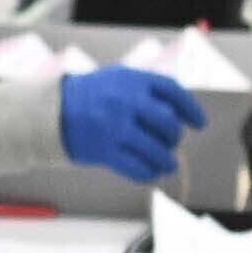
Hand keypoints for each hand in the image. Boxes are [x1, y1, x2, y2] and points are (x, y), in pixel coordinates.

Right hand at [57, 66, 207, 182]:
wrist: (52, 111)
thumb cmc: (91, 95)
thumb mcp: (119, 79)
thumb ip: (148, 90)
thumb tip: (181, 113)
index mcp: (132, 79)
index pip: (173, 92)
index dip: (191, 109)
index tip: (200, 124)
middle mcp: (126, 101)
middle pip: (168, 124)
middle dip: (175, 136)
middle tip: (172, 142)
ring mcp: (115, 127)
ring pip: (156, 150)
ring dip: (166, 160)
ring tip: (168, 163)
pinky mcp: (105, 151)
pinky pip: (137, 167)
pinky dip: (149, 173)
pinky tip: (152, 172)